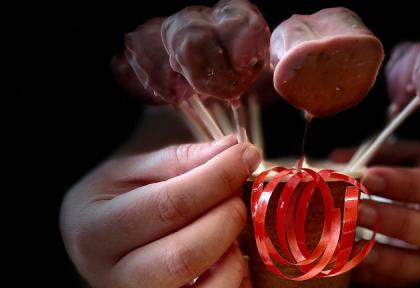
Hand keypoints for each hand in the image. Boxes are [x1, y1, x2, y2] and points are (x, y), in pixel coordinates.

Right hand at [60, 133, 260, 287]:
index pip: (169, 205)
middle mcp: (112, 276)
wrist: (94, 240)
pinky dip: (237, 280)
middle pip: (184, 255)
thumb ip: (183, 159)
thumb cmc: (115, 202)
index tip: (245, 156)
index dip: (217, 178)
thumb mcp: (133, 170)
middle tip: (238, 196)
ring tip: (231, 231)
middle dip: (227, 218)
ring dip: (234, 256)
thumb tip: (234, 150)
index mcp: (96, 230)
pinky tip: (230, 257)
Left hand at [332, 140, 419, 286]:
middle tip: (358, 211)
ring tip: (351, 246)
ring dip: (386, 258)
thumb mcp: (405, 154)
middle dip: (395, 222)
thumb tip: (338, 160)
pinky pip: (407, 282)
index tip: (370, 177)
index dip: (405, 183)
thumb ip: (376, 155)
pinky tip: (353, 266)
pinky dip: (379, 277)